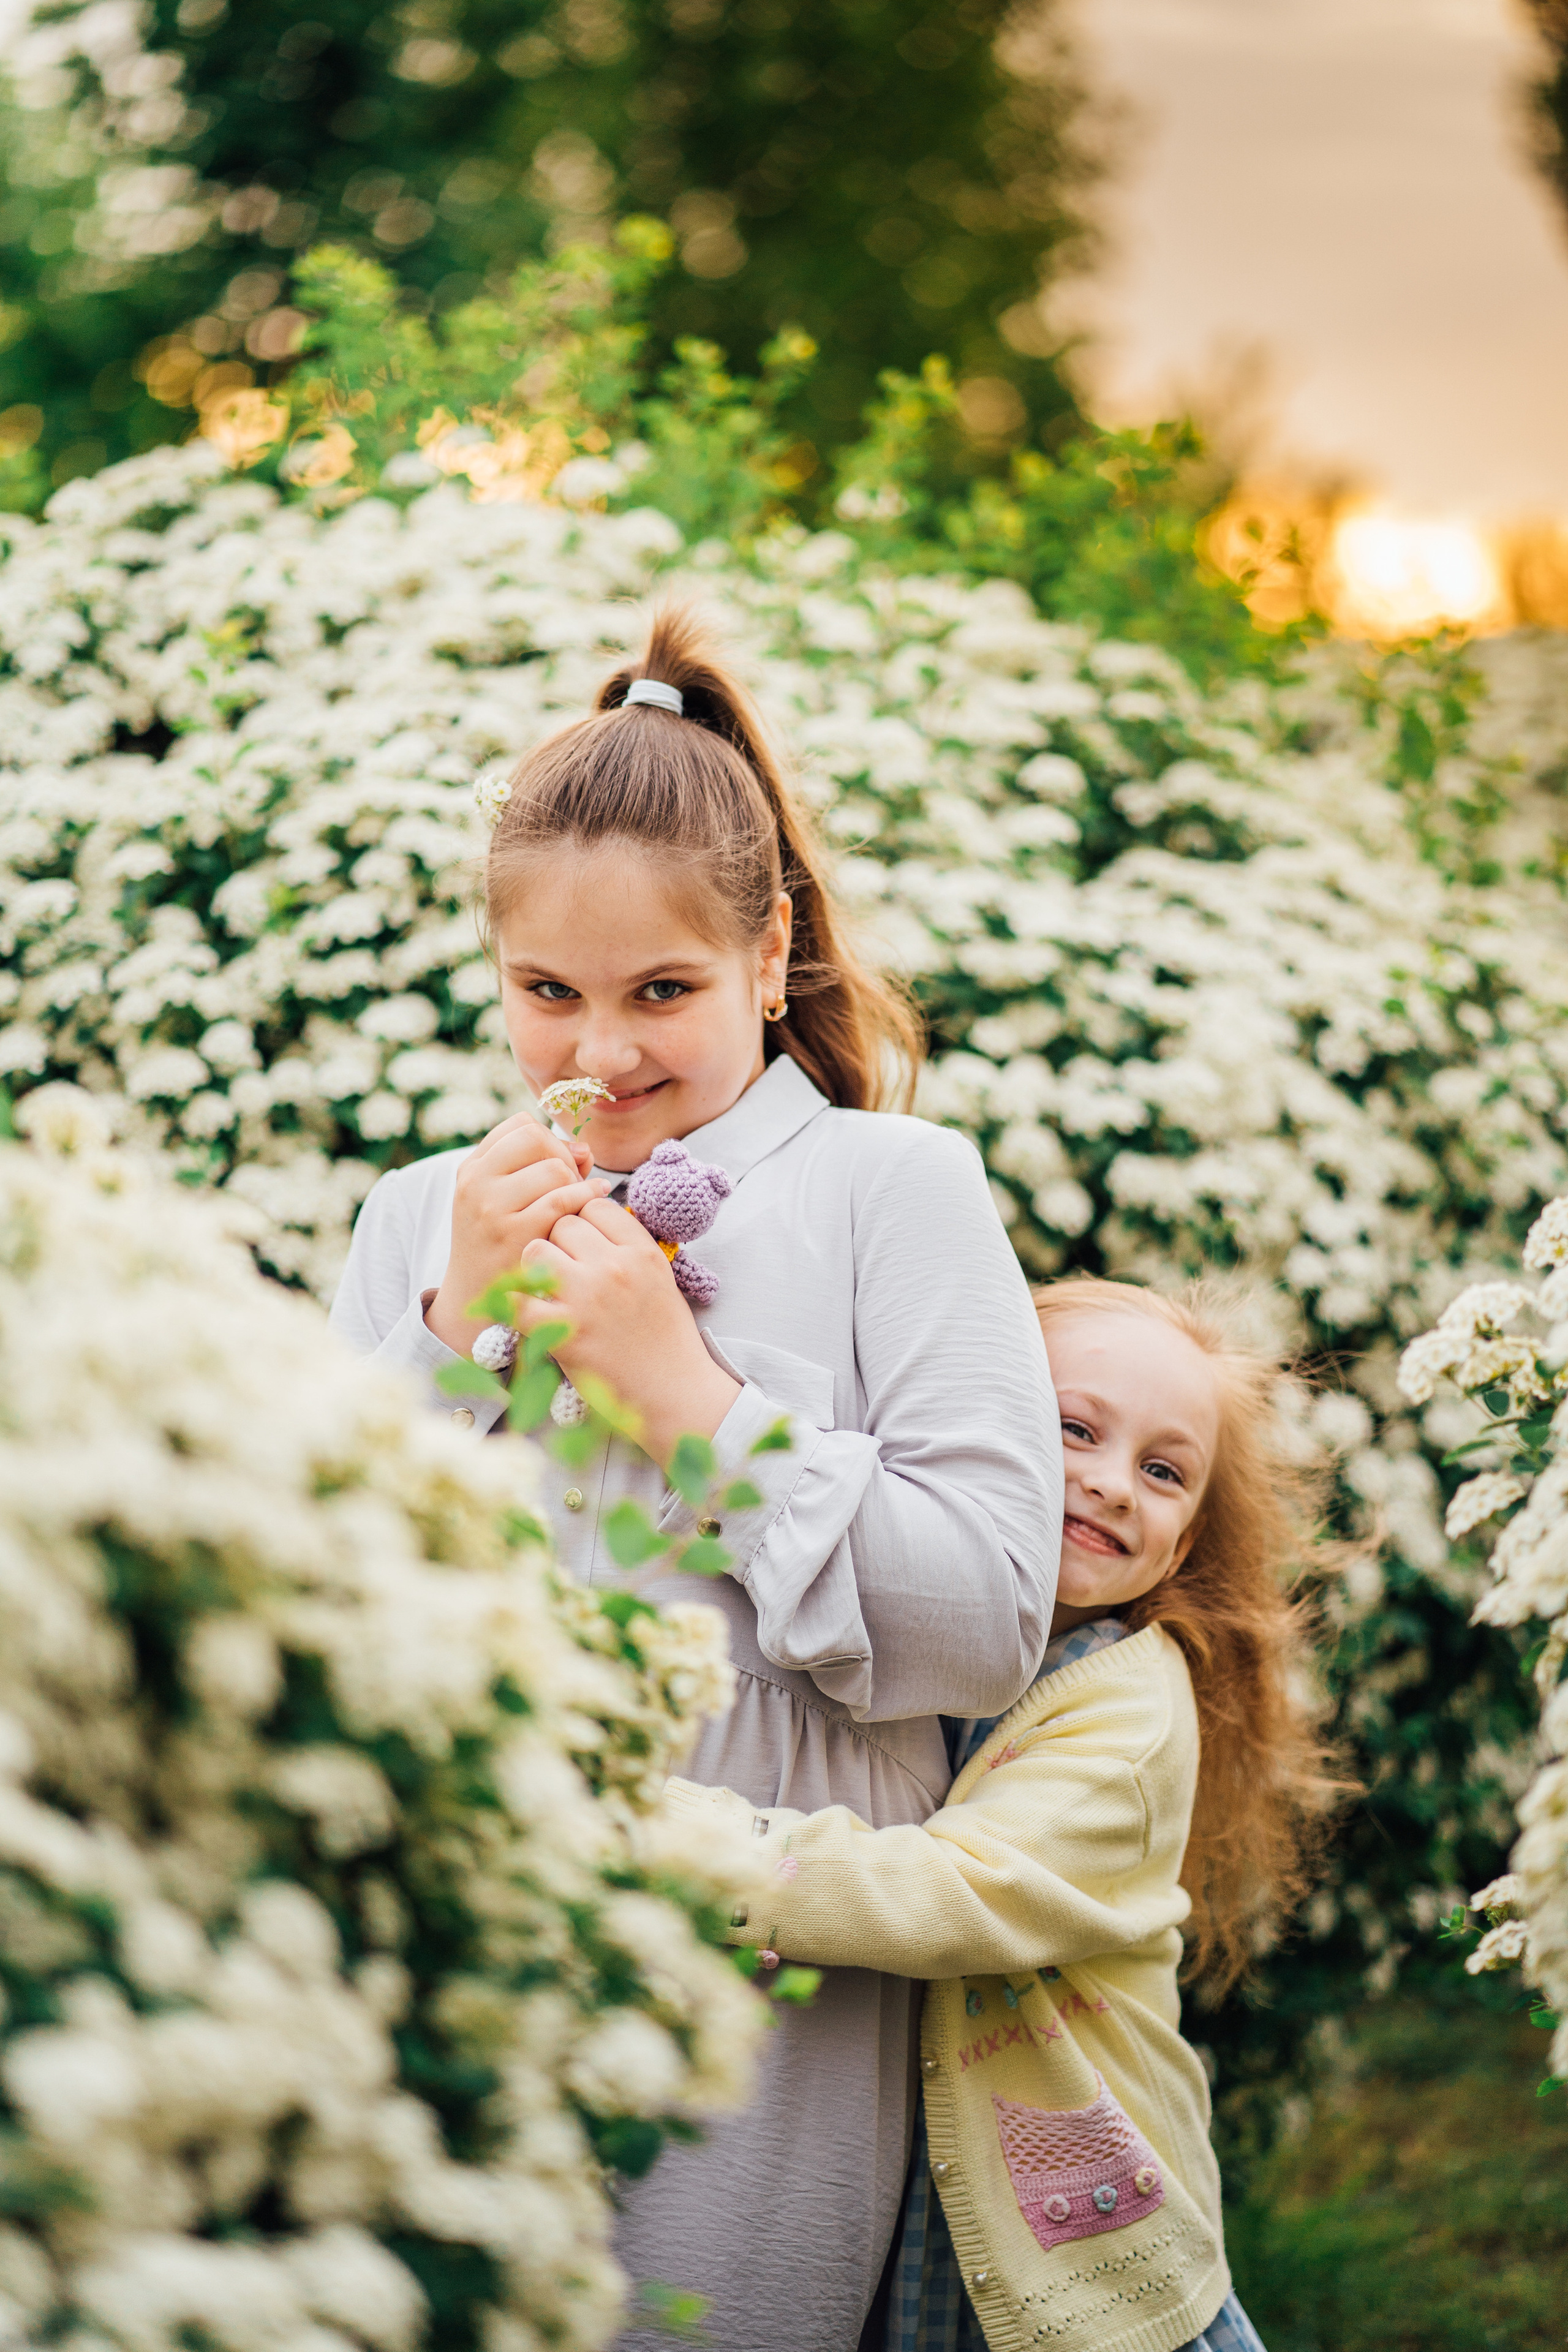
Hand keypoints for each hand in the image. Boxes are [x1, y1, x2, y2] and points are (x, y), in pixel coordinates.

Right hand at [425, 1113, 609, 1354]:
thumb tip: (584, 1150)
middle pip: (537, 1138)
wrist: (476, 1299)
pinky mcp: (516, 1235)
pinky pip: (563, 1199)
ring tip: (576, 1202)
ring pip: (554, 1168)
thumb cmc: (501, 1244)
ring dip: (575, 1182)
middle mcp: (476, 1184)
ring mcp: (493, 1209)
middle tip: (570, 1183)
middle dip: (563, 1157)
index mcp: (471, 1169)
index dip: (549, 1139)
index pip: (520, 1125)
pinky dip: (587, 1197)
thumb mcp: (501, 1200)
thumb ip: (538, 1167)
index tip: (557, 1163)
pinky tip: (596, 1202)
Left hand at [518, 1198, 740, 1462]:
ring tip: (550, 1290)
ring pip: (536, 1250)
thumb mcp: (660, 1278)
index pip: (595, 1206)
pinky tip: (525, 1311)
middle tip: (568, 1272)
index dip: (586, 1223)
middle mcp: (615, 1266)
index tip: (587, 1245)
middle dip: (561, 1244)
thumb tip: (592, 1219)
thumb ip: (629, 1247)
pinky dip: (514, 1304)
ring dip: (537, 1268)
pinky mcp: (563, 1331)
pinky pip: (517, 1299)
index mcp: (642, 1251)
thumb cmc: (666, 1337)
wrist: (674, 1391)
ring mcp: (587, 1297)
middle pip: (563, 1224)